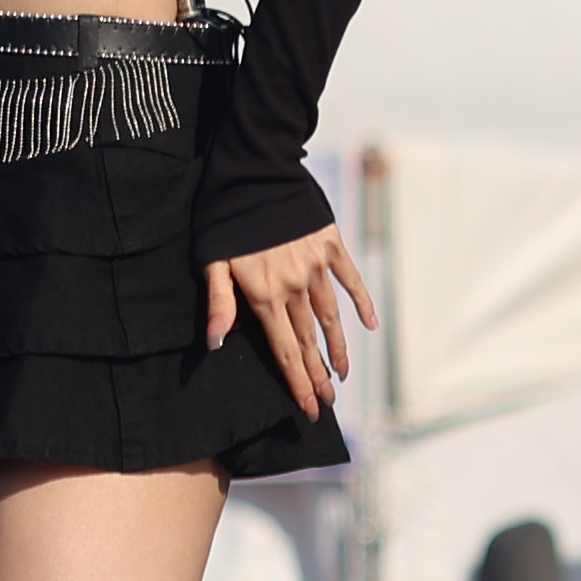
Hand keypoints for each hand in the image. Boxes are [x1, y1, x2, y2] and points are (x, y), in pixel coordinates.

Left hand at [204, 221, 375, 416]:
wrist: (255, 173)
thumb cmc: (225, 218)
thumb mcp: (212, 262)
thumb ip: (218, 304)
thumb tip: (214, 345)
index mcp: (264, 294)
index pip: (284, 349)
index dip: (296, 381)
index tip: (307, 407)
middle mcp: (294, 286)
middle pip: (308, 339)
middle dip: (317, 374)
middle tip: (327, 403)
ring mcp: (315, 266)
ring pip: (329, 316)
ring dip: (337, 348)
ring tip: (343, 373)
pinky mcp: (329, 246)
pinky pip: (349, 280)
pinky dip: (360, 302)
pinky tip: (368, 324)